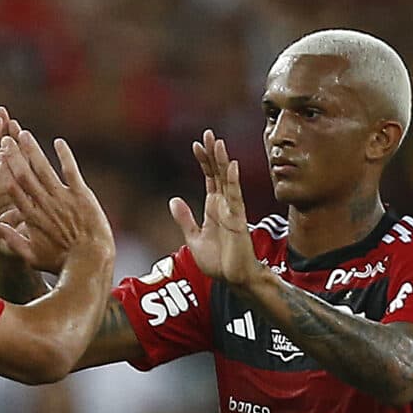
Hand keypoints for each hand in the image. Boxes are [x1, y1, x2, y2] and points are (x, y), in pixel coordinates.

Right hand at [2, 127, 113, 277]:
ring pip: (44, 169)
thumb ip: (13, 242)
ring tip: (23, 133)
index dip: (4, 172)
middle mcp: (45, 203)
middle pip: (25, 175)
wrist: (89, 262)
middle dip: (14, 155)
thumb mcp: (31, 258)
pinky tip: (58, 142)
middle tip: (4, 137)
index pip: (13, 190)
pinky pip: (71, 171)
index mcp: (31, 217)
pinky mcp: (81, 195)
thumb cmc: (60, 263)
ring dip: (33, 150)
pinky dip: (64, 156)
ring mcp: (63, 197)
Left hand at [170, 129, 260, 287]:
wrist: (234, 279)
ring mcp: (232, 212)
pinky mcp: (238, 221)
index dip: (203, 161)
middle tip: (208, 133)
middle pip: (218, 174)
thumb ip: (185, 219)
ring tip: (218, 142)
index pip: (209, 178)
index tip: (196, 143)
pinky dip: (232, 182)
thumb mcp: (194, 239)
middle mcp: (224, 206)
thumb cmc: (219, 262)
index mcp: (214, 208)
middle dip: (213, 154)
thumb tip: (173, 200)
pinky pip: (235, 198)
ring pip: (227, 181)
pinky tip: (231, 166)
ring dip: (222, 162)